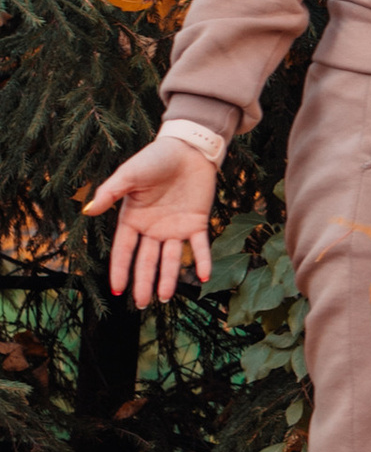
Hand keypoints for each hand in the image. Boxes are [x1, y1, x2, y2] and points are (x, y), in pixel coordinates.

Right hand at [88, 136, 216, 302]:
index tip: (117, 290)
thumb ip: (110, 193)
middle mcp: (153, 228)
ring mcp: (175, 227)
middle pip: (146, 260)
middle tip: (141, 304)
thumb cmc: (154, 159)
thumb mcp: (128, 175)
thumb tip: (87, 210)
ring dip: (169, 278)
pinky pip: (200, 246)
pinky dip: (202, 260)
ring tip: (165, 298)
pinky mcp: (197, 222)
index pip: (124, 250)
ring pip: (171, 258)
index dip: (120, 269)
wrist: (188, 147)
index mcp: (133, 219)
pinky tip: (202, 277)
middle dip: (143, 282)